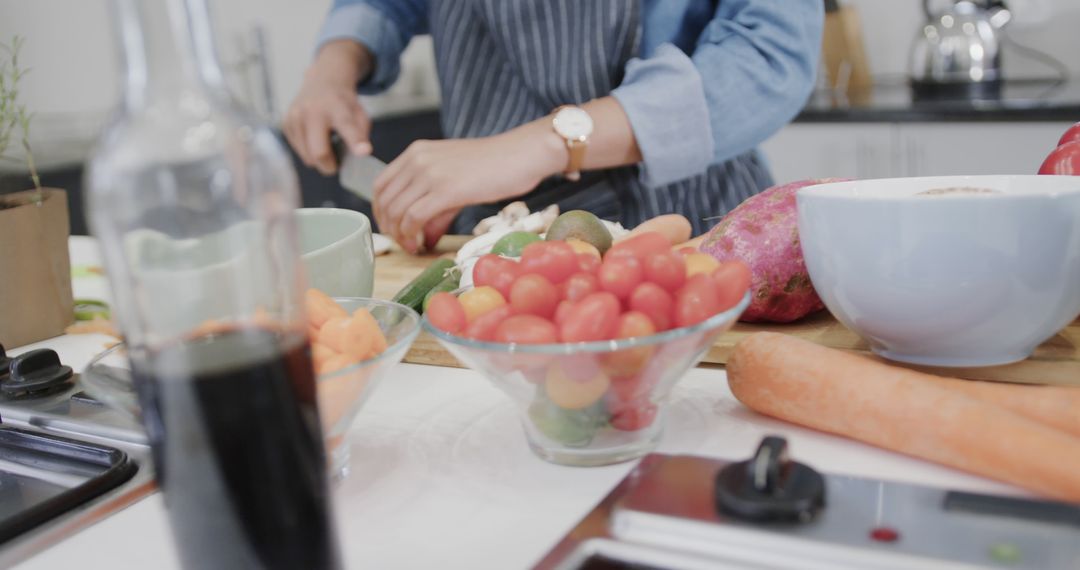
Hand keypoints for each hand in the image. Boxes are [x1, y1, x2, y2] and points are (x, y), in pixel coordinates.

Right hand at [284, 41, 372, 174]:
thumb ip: (361, 134)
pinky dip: (309, 151)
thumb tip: (358, 156)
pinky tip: (314, 137)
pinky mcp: (285, 124)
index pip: (346, 126)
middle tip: (337, 163)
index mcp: (337, 106)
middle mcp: (312, 110)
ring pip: (307, 157)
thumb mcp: (360, 113)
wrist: (321, 82)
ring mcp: (295, 117)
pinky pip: (299, 151)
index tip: (364, 152)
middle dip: (330, 165)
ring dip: (319, 159)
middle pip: (319, 152)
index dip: (355, 141)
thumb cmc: (343, 104)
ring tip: (326, 143)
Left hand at [373, 122, 566, 252]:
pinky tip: (421, 245)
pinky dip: (412, 235)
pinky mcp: (444, 189)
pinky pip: (414, 217)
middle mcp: (417, 159)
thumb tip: (423, 237)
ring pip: (396, 210)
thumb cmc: (495, 166)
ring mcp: (429, 173)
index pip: (381, 184)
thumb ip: (435, 206)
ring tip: (412, 246)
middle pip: (384, 200)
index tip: (392, 228)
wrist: (521, 155)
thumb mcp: (455, 179)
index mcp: (416, 152)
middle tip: (401, 242)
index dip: (381, 211)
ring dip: (400, 235)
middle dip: (388, 227)